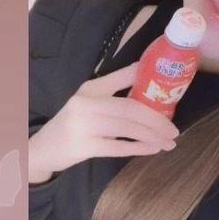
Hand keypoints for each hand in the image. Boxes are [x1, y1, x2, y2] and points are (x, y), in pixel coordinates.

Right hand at [29, 63, 179, 182]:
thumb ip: (114, 87)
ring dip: (152, 136)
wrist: (44, 149)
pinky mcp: (84, 147)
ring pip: (126, 129)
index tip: (168, 84)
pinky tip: (153, 149)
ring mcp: (83, 126)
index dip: (143, 78)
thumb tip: (143, 70)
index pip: (119, 79)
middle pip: (129, 108)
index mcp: (89, 90)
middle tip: (174, 130)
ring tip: (169, 143)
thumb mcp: (89, 100)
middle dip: (156, 119)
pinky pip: (117, 148)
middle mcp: (85, 105)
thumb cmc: (74, 123)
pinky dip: (138, 148)